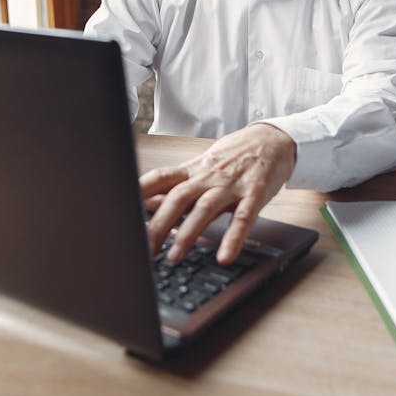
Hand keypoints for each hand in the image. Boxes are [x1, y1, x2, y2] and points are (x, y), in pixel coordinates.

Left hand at [140, 123, 295, 264]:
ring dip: (188, 233)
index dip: (140, 193)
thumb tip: (146, 203)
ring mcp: (232, 184)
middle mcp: (209, 176)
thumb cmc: (234, 157)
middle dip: (159, 224)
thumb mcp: (202, 167)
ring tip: (174, 256)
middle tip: (145, 248)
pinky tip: (225, 256)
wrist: (273, 139)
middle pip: (178, 197)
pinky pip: (244, 218)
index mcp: (194, 170)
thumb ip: (176, 186)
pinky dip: (233, 237)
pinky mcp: (256, 193)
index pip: (161, 178)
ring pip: (205, 208)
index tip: (122, 212)